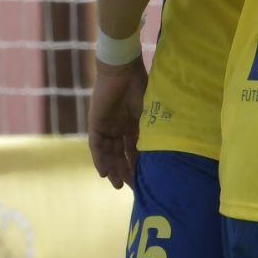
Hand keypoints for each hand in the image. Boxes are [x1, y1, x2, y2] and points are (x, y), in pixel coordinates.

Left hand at [88, 56, 147, 189]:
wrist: (123, 70)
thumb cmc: (141, 86)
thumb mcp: (149, 113)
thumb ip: (150, 131)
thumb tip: (161, 151)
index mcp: (133, 124)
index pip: (134, 149)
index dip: (138, 165)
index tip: (144, 181)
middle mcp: (119, 127)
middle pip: (120, 154)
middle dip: (125, 171)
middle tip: (131, 188)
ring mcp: (107, 126)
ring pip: (109, 153)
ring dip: (113, 169)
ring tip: (118, 184)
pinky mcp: (96, 124)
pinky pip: (97, 146)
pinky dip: (100, 160)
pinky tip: (104, 173)